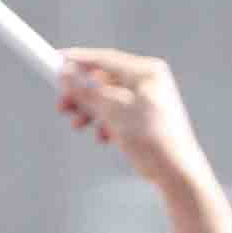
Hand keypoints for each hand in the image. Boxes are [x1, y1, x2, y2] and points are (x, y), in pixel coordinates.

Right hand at [57, 47, 212, 188]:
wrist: (177, 173)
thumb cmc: (153, 140)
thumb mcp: (112, 111)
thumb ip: (87, 90)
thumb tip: (66, 73)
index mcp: (147, 71)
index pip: (104, 59)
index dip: (76, 61)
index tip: (54, 62)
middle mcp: (150, 81)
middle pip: (103, 79)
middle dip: (81, 94)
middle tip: (63, 105)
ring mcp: (149, 99)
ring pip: (108, 98)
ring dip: (90, 110)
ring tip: (79, 124)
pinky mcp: (146, 117)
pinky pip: (118, 113)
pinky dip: (105, 122)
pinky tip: (103, 137)